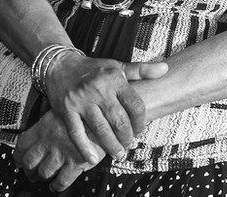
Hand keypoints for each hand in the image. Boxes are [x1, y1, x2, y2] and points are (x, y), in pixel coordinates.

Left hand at [13, 110, 104, 191]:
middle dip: (29, 169)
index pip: (22, 145)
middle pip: (30, 161)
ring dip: (42, 176)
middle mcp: (49, 142)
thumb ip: (50, 119)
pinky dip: (57, 186)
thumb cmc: (86, 110)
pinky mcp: (75, 164)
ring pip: (43, 173)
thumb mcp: (63, 109)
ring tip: (44, 177)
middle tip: (30, 171)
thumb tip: (43, 126)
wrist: (106, 115)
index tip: (19, 158)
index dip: (19, 155)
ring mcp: (61, 154)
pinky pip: (62, 181)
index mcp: (44, 127)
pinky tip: (56, 185)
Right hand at [44, 55, 167, 163]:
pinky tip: (93, 159)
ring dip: (111, 146)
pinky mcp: (67, 111)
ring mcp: (82, 101)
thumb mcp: (118, 66)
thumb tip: (166, 69)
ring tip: (118, 154)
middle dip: (127, 137)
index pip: (135, 105)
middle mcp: (99, 90)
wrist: (60, 66)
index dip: (141, 121)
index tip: (140, 129)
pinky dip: (85, 147)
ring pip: (101, 129)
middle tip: (129, 144)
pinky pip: (77, 133)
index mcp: (114, 79)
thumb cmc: (94, 69)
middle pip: (119, 120)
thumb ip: (142, 70)